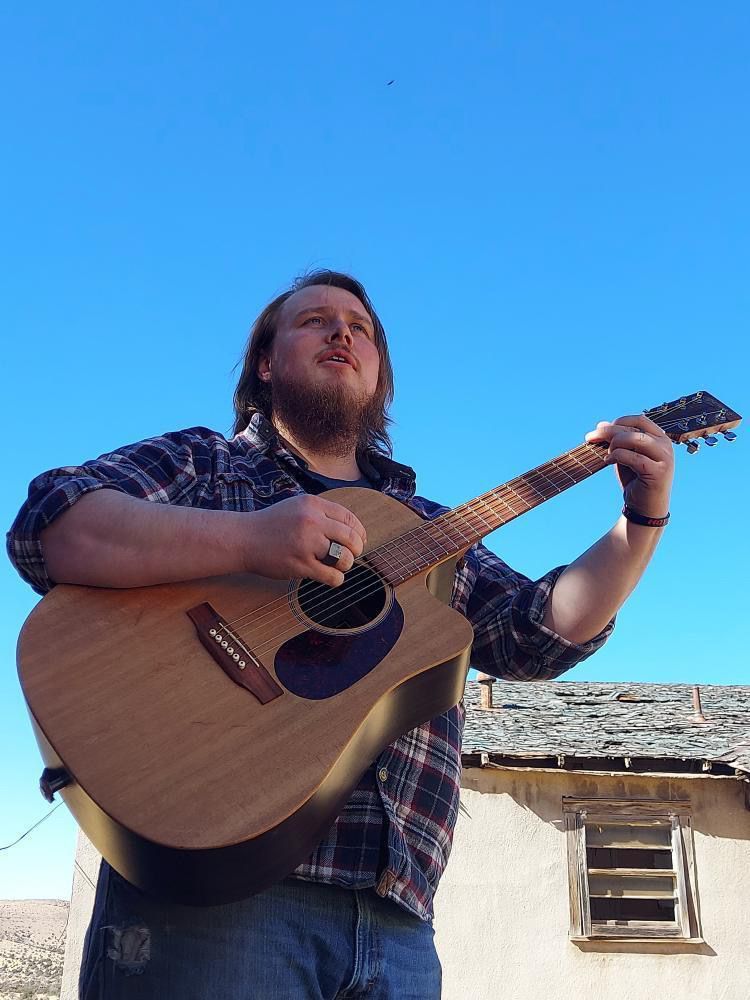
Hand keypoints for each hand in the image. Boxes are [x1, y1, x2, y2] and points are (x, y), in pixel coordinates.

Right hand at [243, 495, 366, 586]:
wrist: (244, 539)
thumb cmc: (272, 524)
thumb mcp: (297, 507)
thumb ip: (322, 514)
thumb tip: (352, 529)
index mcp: (313, 504)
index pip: (349, 518)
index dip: (359, 532)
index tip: (359, 541)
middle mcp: (312, 521)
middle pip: (351, 538)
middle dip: (356, 550)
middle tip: (350, 556)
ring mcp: (306, 543)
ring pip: (344, 558)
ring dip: (345, 565)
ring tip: (336, 565)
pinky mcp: (300, 565)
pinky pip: (332, 576)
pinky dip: (336, 579)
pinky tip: (330, 577)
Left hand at [585, 414, 674, 518]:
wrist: (645, 509)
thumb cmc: (635, 481)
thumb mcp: (625, 457)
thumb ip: (617, 441)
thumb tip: (601, 424)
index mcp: (659, 439)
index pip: (640, 419)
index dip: (619, 421)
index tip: (600, 429)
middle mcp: (665, 446)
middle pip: (633, 429)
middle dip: (608, 432)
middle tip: (590, 438)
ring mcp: (664, 459)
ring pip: (634, 439)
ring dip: (614, 444)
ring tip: (606, 454)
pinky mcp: (658, 472)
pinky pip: (634, 457)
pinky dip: (617, 456)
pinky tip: (608, 461)